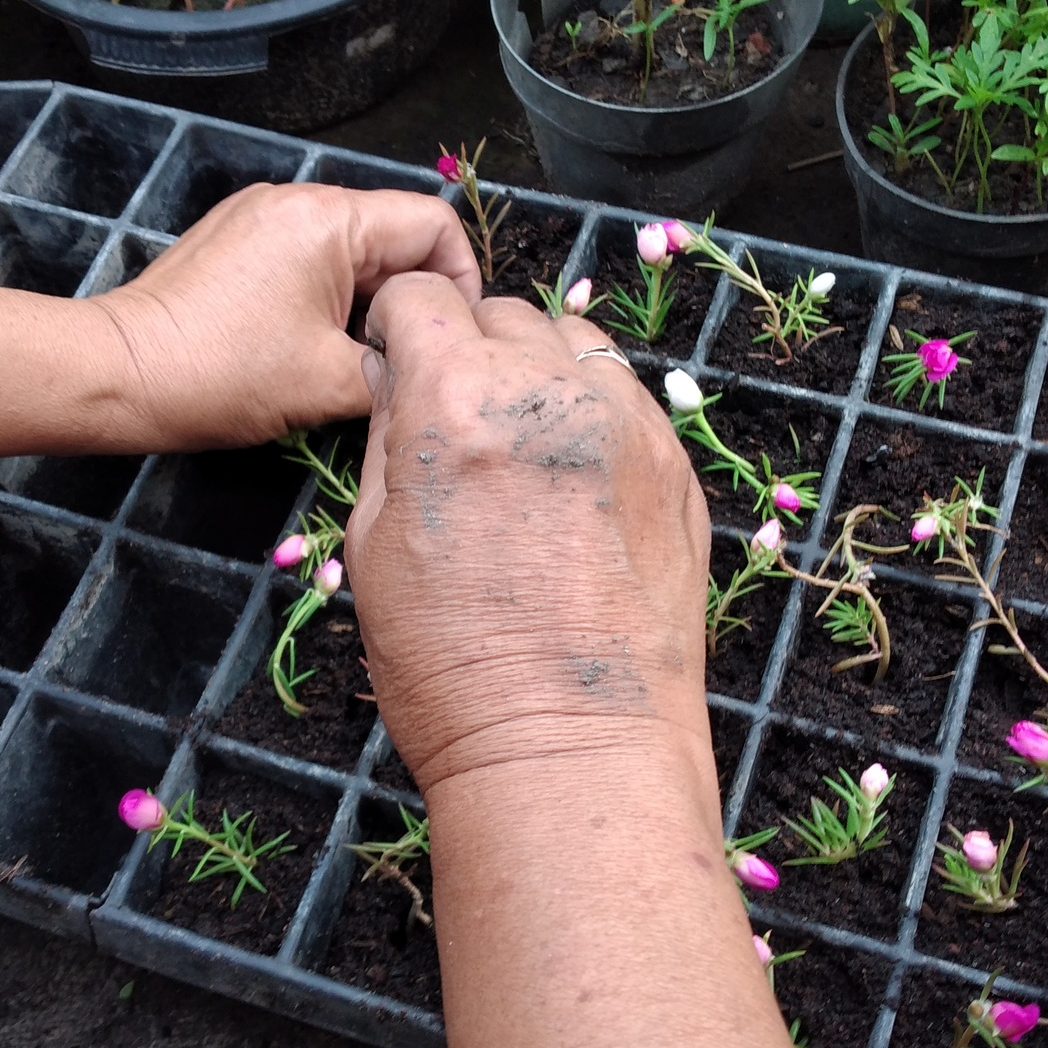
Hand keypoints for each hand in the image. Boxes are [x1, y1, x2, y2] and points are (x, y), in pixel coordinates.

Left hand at [93, 183, 479, 450]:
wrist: (122, 374)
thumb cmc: (224, 376)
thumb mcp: (333, 383)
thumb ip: (401, 365)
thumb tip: (428, 362)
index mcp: (329, 218)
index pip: (433, 226)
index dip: (460, 282)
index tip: (450, 337)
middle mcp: (297, 197)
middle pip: (393, 236)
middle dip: (411, 298)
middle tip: (406, 359)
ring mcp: (262, 214)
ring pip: (352, 251)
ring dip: (369, 303)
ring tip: (357, 359)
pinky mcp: (237, 239)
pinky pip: (310, 257)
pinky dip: (329, 298)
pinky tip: (313, 346)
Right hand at [344, 274, 711, 794]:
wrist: (571, 749)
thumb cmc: (452, 670)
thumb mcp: (372, 547)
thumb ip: (388, 439)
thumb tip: (398, 382)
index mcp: (454, 400)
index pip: (420, 298)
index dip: (399, 327)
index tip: (399, 362)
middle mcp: (547, 391)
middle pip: (500, 312)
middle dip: (468, 347)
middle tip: (457, 419)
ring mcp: (626, 423)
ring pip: (572, 345)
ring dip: (536, 372)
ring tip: (520, 446)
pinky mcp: (675, 466)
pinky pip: (625, 399)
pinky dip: (592, 415)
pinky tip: (572, 482)